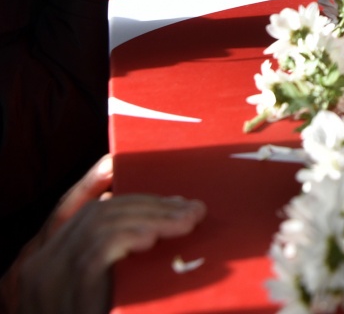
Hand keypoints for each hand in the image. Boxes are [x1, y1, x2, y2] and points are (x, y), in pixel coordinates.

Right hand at [0, 156, 205, 313]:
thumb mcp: (104, 298)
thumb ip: (113, 269)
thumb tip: (154, 234)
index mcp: (38, 268)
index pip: (65, 212)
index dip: (91, 185)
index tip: (117, 165)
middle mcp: (35, 268)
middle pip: (95, 214)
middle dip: (146, 203)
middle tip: (189, 207)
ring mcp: (44, 277)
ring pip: (104, 223)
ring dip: (153, 215)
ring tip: (189, 219)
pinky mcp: (66, 285)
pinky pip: (103, 244)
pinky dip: (136, 232)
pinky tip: (161, 235)